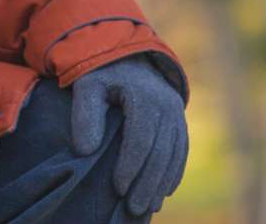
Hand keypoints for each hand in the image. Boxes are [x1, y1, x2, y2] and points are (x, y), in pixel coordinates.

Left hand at [70, 55, 188, 216]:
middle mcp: (166, 106)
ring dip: (160, 184)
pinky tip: (162, 192)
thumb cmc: (100, 74)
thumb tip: (85, 150)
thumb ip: (84, 115)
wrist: (127, 56)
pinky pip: (181, 151)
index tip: (118, 188)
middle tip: (133, 208)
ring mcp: (177, 114)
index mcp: (143, 96)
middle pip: (160, 152)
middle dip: (147, 183)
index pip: (140, 138)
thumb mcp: (86, 86)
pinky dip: (173, 173)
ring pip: (173, 155)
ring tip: (147, 207)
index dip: (130, 165)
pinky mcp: (180, 121)